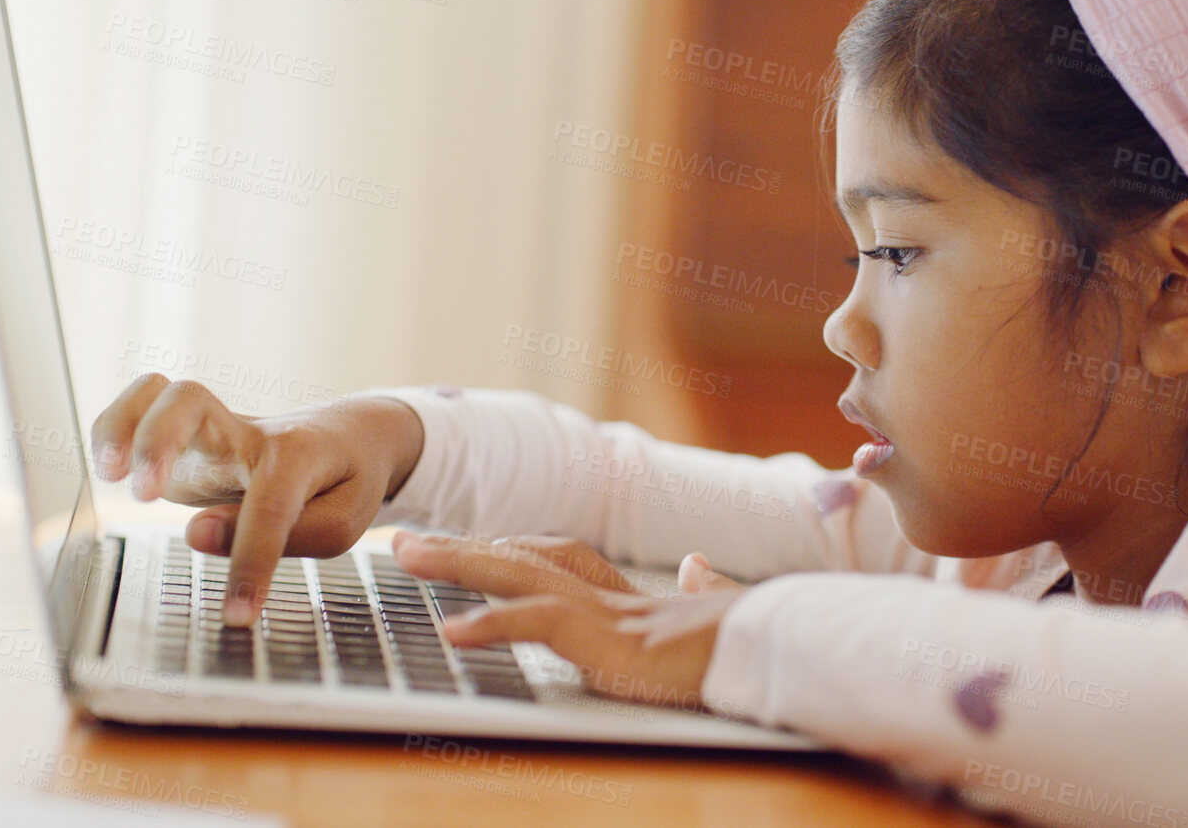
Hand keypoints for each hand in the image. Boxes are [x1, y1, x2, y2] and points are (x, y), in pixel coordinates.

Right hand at [89, 373, 425, 625]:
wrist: (352, 436)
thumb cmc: (346, 480)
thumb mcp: (342, 519)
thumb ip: (283, 534)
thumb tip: (196, 534)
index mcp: (298, 452)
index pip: (269, 506)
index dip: (251, 563)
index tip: (238, 614)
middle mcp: (248, 432)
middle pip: (191, 399)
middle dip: (156, 443)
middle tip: (145, 497)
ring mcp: (214, 432)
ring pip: (159, 392)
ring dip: (122, 426)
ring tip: (111, 476)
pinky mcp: (190, 443)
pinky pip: (143, 408)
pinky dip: (113, 427)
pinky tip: (109, 467)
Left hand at [393, 531, 744, 711]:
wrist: (780, 644)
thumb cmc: (757, 637)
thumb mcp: (718, 614)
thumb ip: (700, 590)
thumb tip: (695, 563)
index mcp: (633, 596)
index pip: (561, 559)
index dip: (514, 550)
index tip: (476, 546)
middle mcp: (613, 595)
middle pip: (525, 556)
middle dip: (465, 549)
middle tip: (409, 542)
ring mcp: (607, 613)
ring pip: (518, 575)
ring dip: (458, 564)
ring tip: (408, 556)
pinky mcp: (608, 639)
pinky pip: (537, 624)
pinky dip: (492, 624)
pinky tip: (453, 633)